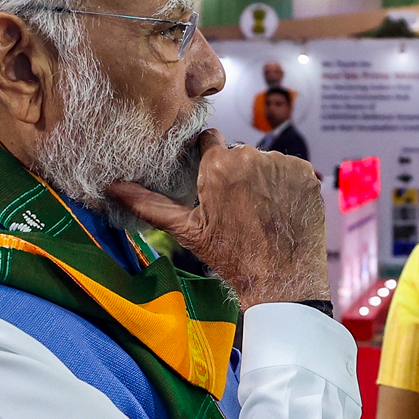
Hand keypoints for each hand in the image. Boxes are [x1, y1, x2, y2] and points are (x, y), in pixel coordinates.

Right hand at [108, 130, 329, 309]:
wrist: (282, 277)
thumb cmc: (232, 256)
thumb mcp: (187, 230)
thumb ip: (149, 204)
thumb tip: (111, 187)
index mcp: (218, 165)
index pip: (208, 140)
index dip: (209, 159)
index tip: (211, 177)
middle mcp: (251, 156)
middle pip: (238, 153)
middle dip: (236, 172)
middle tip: (237, 206)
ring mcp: (282, 164)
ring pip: (265, 162)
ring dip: (262, 178)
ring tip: (260, 211)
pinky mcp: (307, 173)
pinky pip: (290, 170)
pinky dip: (286, 185)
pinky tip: (280, 209)